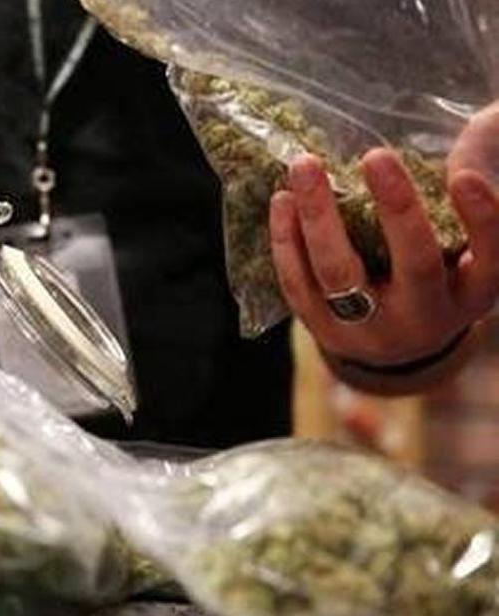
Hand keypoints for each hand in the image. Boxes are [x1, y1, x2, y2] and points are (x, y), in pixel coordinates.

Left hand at [268, 143, 498, 367]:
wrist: (394, 342)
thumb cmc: (438, 269)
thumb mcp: (463, 240)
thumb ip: (469, 187)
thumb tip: (471, 129)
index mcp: (474, 292)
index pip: (492, 257)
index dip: (483, 219)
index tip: (463, 177)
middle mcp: (428, 318)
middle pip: (415, 265)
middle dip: (396, 208)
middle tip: (375, 155)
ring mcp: (372, 332)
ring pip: (340, 275)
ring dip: (319, 216)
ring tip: (306, 165)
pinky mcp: (325, 332)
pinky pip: (298, 284)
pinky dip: (286, 240)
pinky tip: (282, 200)